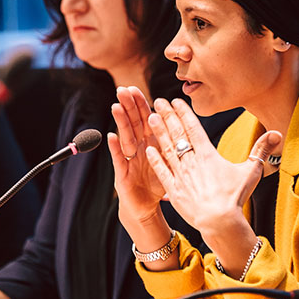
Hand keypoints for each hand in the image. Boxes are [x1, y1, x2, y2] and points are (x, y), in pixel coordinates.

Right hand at [108, 86, 166, 223]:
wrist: (146, 209)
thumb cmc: (158, 184)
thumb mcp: (172, 162)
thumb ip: (176, 145)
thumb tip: (188, 125)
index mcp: (151, 142)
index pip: (145, 119)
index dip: (141, 104)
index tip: (136, 88)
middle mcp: (138, 148)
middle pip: (132, 123)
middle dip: (128, 106)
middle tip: (122, 89)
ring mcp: (129, 160)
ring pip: (125, 137)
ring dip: (120, 121)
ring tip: (115, 106)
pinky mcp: (123, 174)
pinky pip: (119, 159)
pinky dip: (114, 148)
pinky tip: (110, 136)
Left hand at [146, 98, 280, 244]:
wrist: (220, 221)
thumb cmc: (236, 197)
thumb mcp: (251, 171)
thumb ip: (261, 150)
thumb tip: (277, 132)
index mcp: (208, 155)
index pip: (193, 128)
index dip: (183, 113)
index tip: (175, 100)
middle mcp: (192, 162)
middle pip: (177, 134)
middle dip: (167, 116)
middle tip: (157, 101)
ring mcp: (181, 175)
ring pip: (167, 149)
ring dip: (158, 133)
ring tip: (150, 118)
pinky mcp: (173, 190)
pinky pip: (162, 172)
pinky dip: (155, 160)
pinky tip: (147, 149)